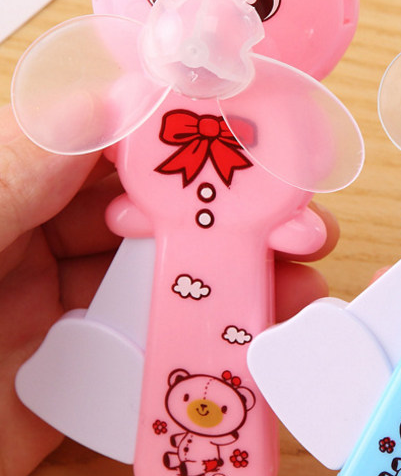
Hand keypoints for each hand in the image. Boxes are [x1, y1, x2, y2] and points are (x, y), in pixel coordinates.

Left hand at [0, 105, 336, 475]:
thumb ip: (20, 165)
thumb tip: (115, 95)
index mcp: (15, 189)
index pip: (118, 144)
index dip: (194, 137)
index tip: (261, 142)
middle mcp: (42, 242)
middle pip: (160, 213)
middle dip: (238, 214)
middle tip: (297, 225)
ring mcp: (62, 312)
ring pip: (166, 283)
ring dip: (237, 281)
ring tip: (297, 287)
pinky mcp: (74, 380)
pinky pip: (150, 357)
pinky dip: (207, 350)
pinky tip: (250, 346)